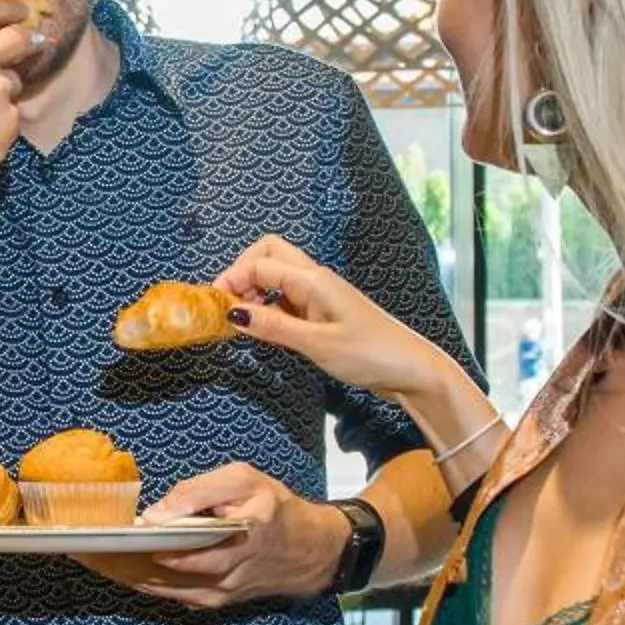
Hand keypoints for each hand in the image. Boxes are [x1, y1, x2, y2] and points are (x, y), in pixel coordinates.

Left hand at [72, 463, 345, 609]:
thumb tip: (155, 514)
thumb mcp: (244, 481)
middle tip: (78, 547)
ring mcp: (215, 595)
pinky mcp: (211, 603)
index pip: (173, 548)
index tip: (97, 537)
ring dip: (120, 574)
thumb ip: (199, 493)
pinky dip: (139, 580)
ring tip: (87, 556)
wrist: (310, 552)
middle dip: (115, 561)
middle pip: (156, 573)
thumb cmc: (274, 507)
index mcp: (234, 540)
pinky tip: (113, 566)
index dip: (131, 546)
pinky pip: (167, 593)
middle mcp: (223, 576)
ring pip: (157, 588)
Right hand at [215, 236, 463, 405]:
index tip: (215, 307)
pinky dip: (269, 307)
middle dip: (242, 274)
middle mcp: (315, 280)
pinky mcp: (323, 312)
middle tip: (228, 308)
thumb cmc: (370, 354)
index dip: (232, 279)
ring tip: (242, 322)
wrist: (410, 369)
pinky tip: (266, 329)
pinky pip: (287, 298)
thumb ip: (274, 327)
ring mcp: (319, 295)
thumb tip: (233, 313)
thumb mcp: (316, 344)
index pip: (260, 264)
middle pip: (268, 255)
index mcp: (313, 280)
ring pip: (276, 277)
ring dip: (254, 292)